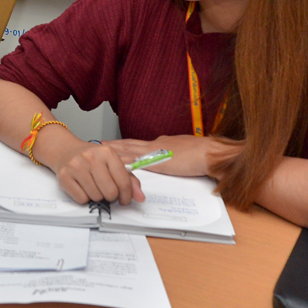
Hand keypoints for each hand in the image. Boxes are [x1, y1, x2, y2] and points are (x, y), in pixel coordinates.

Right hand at [40, 140, 143, 205]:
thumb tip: (141, 198)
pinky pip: (81, 199)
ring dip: (97, 196)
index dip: (127, 196)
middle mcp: (91, 157)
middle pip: (110, 192)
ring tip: (93, 186)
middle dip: (110, 196)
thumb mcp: (112, 163)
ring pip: (96, 197)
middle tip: (106, 191)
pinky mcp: (64, 176)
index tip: (124, 199)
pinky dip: (84, 197)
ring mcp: (76, 166)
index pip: (124, 182)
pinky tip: (82, 187)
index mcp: (107, 152)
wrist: (65, 150)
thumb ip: (130, 180)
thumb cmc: (93, 159)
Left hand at [104, 134, 235, 178]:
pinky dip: (123, 162)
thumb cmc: (203, 154)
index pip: (137, 143)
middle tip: (97, 144)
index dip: (123, 143)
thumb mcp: (184, 152)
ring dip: (113, 151)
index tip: (111, 143)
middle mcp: (155, 144)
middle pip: (128, 144)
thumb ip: (173, 154)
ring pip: (128, 150)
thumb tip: (167, 157)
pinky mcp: (156, 161)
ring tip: (99, 151)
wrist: (210, 153)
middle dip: (113, 145)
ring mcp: (154, 152)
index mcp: (161, 143)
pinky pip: (135, 161)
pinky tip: (113, 164)